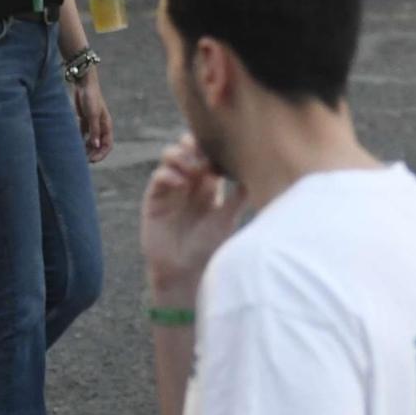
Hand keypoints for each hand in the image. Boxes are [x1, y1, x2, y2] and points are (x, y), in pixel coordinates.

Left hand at [72, 71, 112, 161]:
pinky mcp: (84, 120)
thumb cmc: (91, 98)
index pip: (107, 145)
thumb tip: (95, 145)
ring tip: (77, 155)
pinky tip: (72, 144)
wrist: (84, 84)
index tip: (91, 161)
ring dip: (85, 148)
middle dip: (93, 154)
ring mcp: (92, 123)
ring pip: (90, 140)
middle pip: (99, 145)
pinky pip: (83, 134)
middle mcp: (101, 126)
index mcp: (106, 125)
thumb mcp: (93, 115)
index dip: (101, 154)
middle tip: (83, 162)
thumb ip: (94, 130)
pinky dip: (79, 140)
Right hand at [140, 135, 245, 299]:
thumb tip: (260, 174)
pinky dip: (168, 173)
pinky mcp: (154, 199)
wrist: (185, 270)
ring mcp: (171, 188)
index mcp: (210, 183)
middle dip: (194, 144)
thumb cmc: (209, 246)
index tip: (222, 153)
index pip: (208, 152)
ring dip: (181, 155)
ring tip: (194, 170)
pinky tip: (181, 184)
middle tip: (205, 158)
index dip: (212, 145)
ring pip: (170, 155)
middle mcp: (189, 182)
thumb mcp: (228, 217)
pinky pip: (158, 176)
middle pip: (187, 146)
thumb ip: (240, 196)